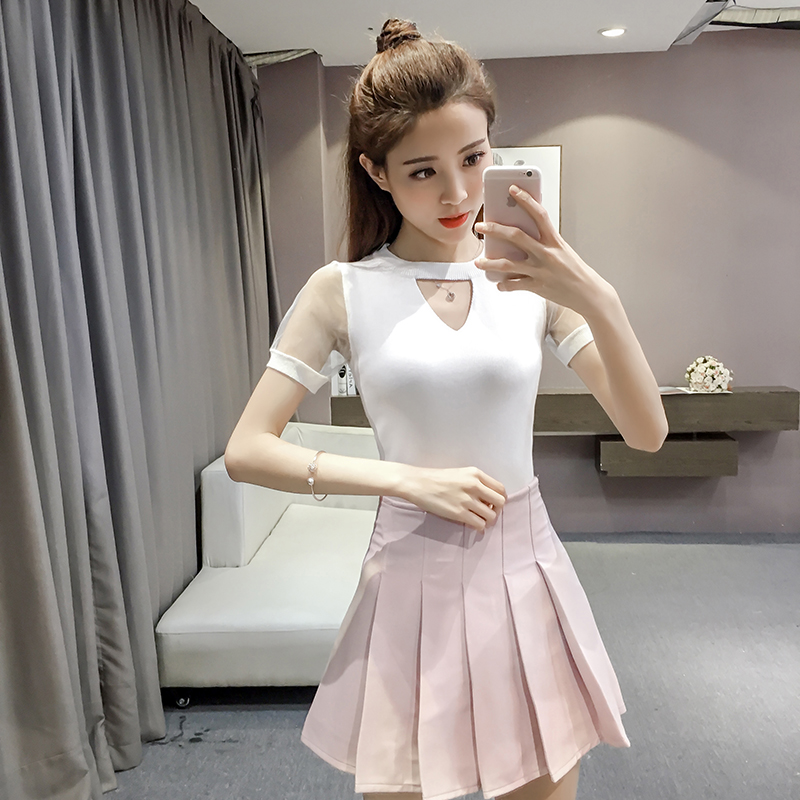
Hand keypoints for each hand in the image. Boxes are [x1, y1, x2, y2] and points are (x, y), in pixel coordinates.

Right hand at [400, 466, 506, 531]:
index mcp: (475, 474)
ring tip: (478, 519)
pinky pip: (479, 524)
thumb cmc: (436, 478)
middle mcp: (474, 485)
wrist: (417, 483)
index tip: (493, 503)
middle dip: (496, 510)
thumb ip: (475, 482)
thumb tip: (487, 499)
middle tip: (487, 512)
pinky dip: (478, 527)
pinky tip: (472, 524)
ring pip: (491, 516)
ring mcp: (467, 500)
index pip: (500, 489)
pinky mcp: (459, 513)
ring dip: (487, 520)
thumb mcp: (460, 473)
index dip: (499, 498)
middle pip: (500, 503)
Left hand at [474, 185, 609, 316]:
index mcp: (554, 240)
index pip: (539, 214)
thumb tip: (521, 237)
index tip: (512, 189)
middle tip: (480, 226)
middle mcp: (546, 253)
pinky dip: (504, 285)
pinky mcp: (537, 286)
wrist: (588, 293)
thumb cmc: (574, 270)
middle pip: (516, 236)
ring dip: (490, 263)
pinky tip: (498, 284)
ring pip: (509, 264)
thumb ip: (544, 242)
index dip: (525, 200)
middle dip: (494, 229)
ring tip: (478, 262)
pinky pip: (515, 284)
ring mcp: (541, 270)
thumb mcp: (562, 250)